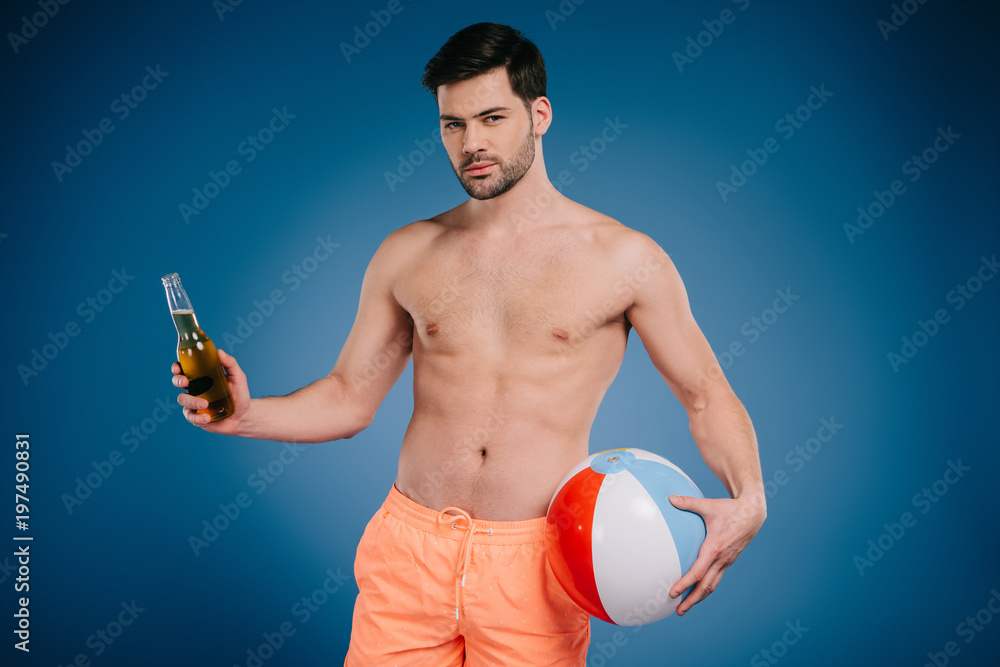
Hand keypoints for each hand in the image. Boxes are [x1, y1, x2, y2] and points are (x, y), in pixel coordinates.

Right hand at [171, 349, 251, 435]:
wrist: (243, 415)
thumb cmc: (239, 394)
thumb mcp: (238, 377)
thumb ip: (230, 364)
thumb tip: (219, 352)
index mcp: (202, 377)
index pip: (185, 369)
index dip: (177, 367)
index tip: (178, 368)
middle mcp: (195, 388)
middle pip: (177, 382)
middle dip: (178, 380)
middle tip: (186, 382)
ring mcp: (194, 403)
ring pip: (182, 399)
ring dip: (191, 401)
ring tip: (205, 404)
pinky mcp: (196, 417)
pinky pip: (190, 416)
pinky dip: (197, 417)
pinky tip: (207, 418)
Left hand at [667, 494, 765, 615]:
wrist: (753, 513)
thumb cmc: (730, 509)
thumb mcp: (709, 505)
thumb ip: (689, 503)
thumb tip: (670, 498)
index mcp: (714, 548)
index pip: (697, 572)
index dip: (684, 584)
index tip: (672, 593)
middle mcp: (721, 559)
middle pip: (705, 586)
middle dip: (691, 600)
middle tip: (678, 611)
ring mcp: (726, 561)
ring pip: (712, 585)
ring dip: (699, 598)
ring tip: (685, 607)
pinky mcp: (728, 561)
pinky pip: (716, 578)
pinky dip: (706, 588)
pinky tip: (697, 591)